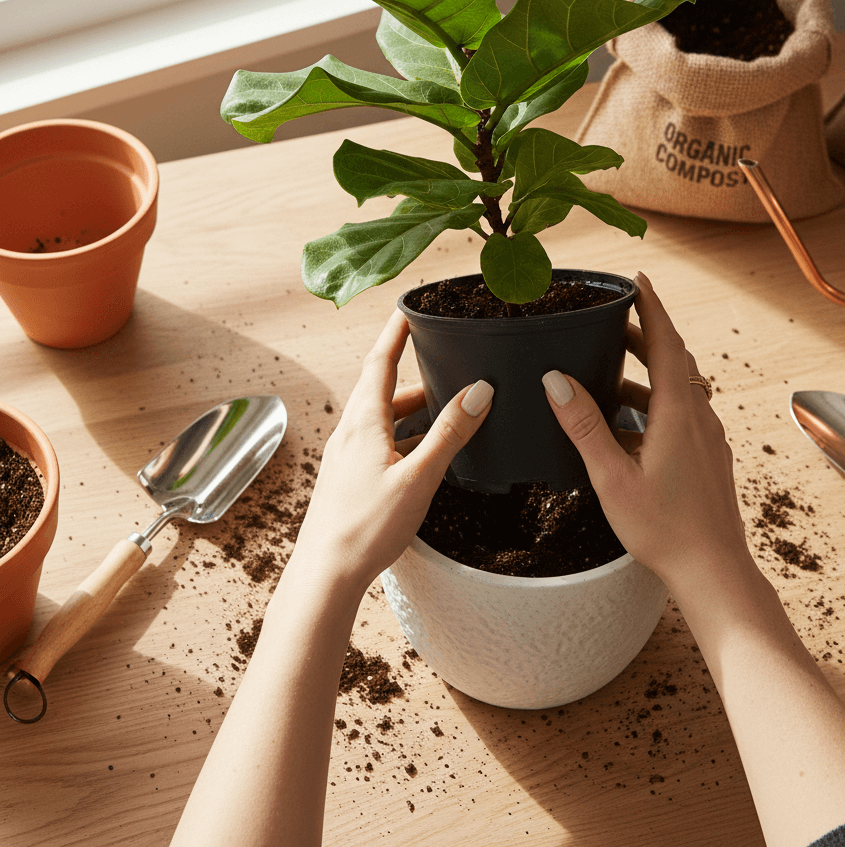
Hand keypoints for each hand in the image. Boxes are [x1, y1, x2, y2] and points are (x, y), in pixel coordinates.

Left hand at [293, 309, 492, 588]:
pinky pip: (379, 443)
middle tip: (445, 363)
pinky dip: (404, 436)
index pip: (380, 362)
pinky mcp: (349, 479)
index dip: (396, 333)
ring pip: (383, 418)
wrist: (325, 577)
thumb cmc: (365, 528)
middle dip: (415, 374)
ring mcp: (347, 457)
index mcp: (363, 422)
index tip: (409, 309)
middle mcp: (350, 433)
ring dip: (412, 409)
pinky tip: (423, 454)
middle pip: (383, 389)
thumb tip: (478, 391)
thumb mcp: (418, 478)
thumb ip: (449, 434)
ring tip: (445, 410)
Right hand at [541, 272, 748, 590]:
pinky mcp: (707, 457)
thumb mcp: (612, 477)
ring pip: (678, 388)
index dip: (652, 306)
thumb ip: (585, 426)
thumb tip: (557, 379)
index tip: (639, 278)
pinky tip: (627, 425)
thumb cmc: (665, 530)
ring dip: (647, 372)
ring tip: (609, 372)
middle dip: (644, 334)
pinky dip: (655, 403)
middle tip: (613, 320)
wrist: (714, 571)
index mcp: (679, 413)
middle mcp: (699, 417)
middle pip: (673, 360)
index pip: (667, 342)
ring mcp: (707, 438)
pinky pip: (681, 414)